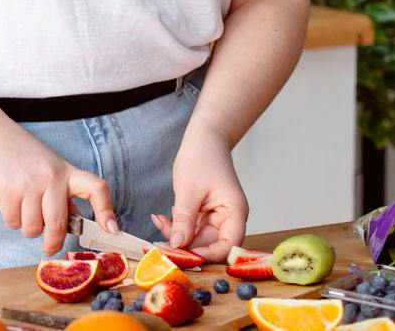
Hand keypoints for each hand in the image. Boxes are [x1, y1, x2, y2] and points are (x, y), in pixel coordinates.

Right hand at [0, 117, 115, 255]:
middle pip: (59, 224)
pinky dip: (11, 220)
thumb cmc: (20, 153)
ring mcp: (30, 185)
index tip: (112, 229)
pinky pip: (13, 223)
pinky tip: (8, 203)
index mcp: (66, 171)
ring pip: (33, 229)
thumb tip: (72, 220)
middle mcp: (51, 177)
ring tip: (22, 208)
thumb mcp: (48, 167)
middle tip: (49, 247)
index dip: (106, 211)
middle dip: (53, 243)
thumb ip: (60, 192)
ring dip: (26, 227)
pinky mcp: (9, 192)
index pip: (95, 188)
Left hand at [152, 123, 247, 261]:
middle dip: (186, 246)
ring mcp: (216, 217)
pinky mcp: (203, 215)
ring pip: (197, 239)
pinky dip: (176, 227)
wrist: (203, 139)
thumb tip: (178, 245)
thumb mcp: (189, 190)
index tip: (185, 255)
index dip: (209, 254)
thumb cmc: (202, 158)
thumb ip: (184, 219)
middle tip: (161, 244)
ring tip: (159, 223)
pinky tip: (161, 219)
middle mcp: (229, 218)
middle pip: (211, 245)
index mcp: (235, 212)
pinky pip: (190, 229)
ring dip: (177, 236)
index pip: (228, 245)